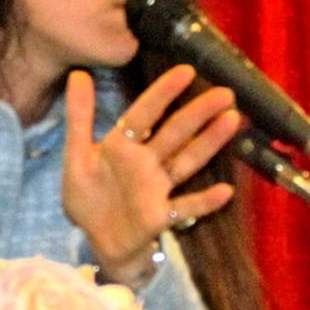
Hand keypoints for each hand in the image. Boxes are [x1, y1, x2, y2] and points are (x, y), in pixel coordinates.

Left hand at [62, 65, 239, 285]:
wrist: (95, 239)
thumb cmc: (88, 196)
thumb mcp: (76, 156)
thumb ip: (79, 118)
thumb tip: (78, 74)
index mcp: (124, 145)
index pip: (145, 113)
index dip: (163, 93)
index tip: (187, 70)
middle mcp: (146, 162)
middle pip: (175, 133)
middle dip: (198, 112)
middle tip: (225, 92)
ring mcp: (157, 188)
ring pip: (186, 161)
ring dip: (209, 143)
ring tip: (232, 120)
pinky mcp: (162, 215)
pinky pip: (186, 206)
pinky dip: (204, 201)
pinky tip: (226, 191)